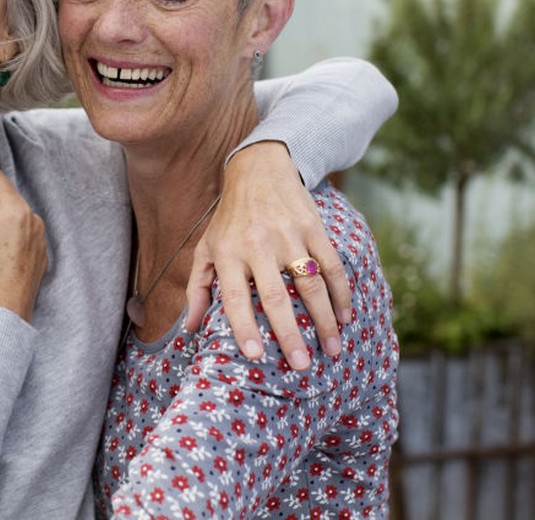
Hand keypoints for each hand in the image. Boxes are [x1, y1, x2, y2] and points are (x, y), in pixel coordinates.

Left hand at [185, 141, 349, 368]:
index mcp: (228, 253)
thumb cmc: (229, 219)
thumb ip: (197, 289)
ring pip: (310, 283)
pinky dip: (341, 293)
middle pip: (275, 296)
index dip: (244, 327)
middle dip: (290, 334)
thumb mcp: (206, 248)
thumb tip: (188, 329)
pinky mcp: (313, 227)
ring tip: (332, 350)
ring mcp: (288, 235)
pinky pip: (331, 264)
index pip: (235, 297)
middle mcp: (257, 245)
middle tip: (302, 365)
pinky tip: (346, 317)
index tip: (255, 356)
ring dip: (324, 319)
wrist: (259, 169)